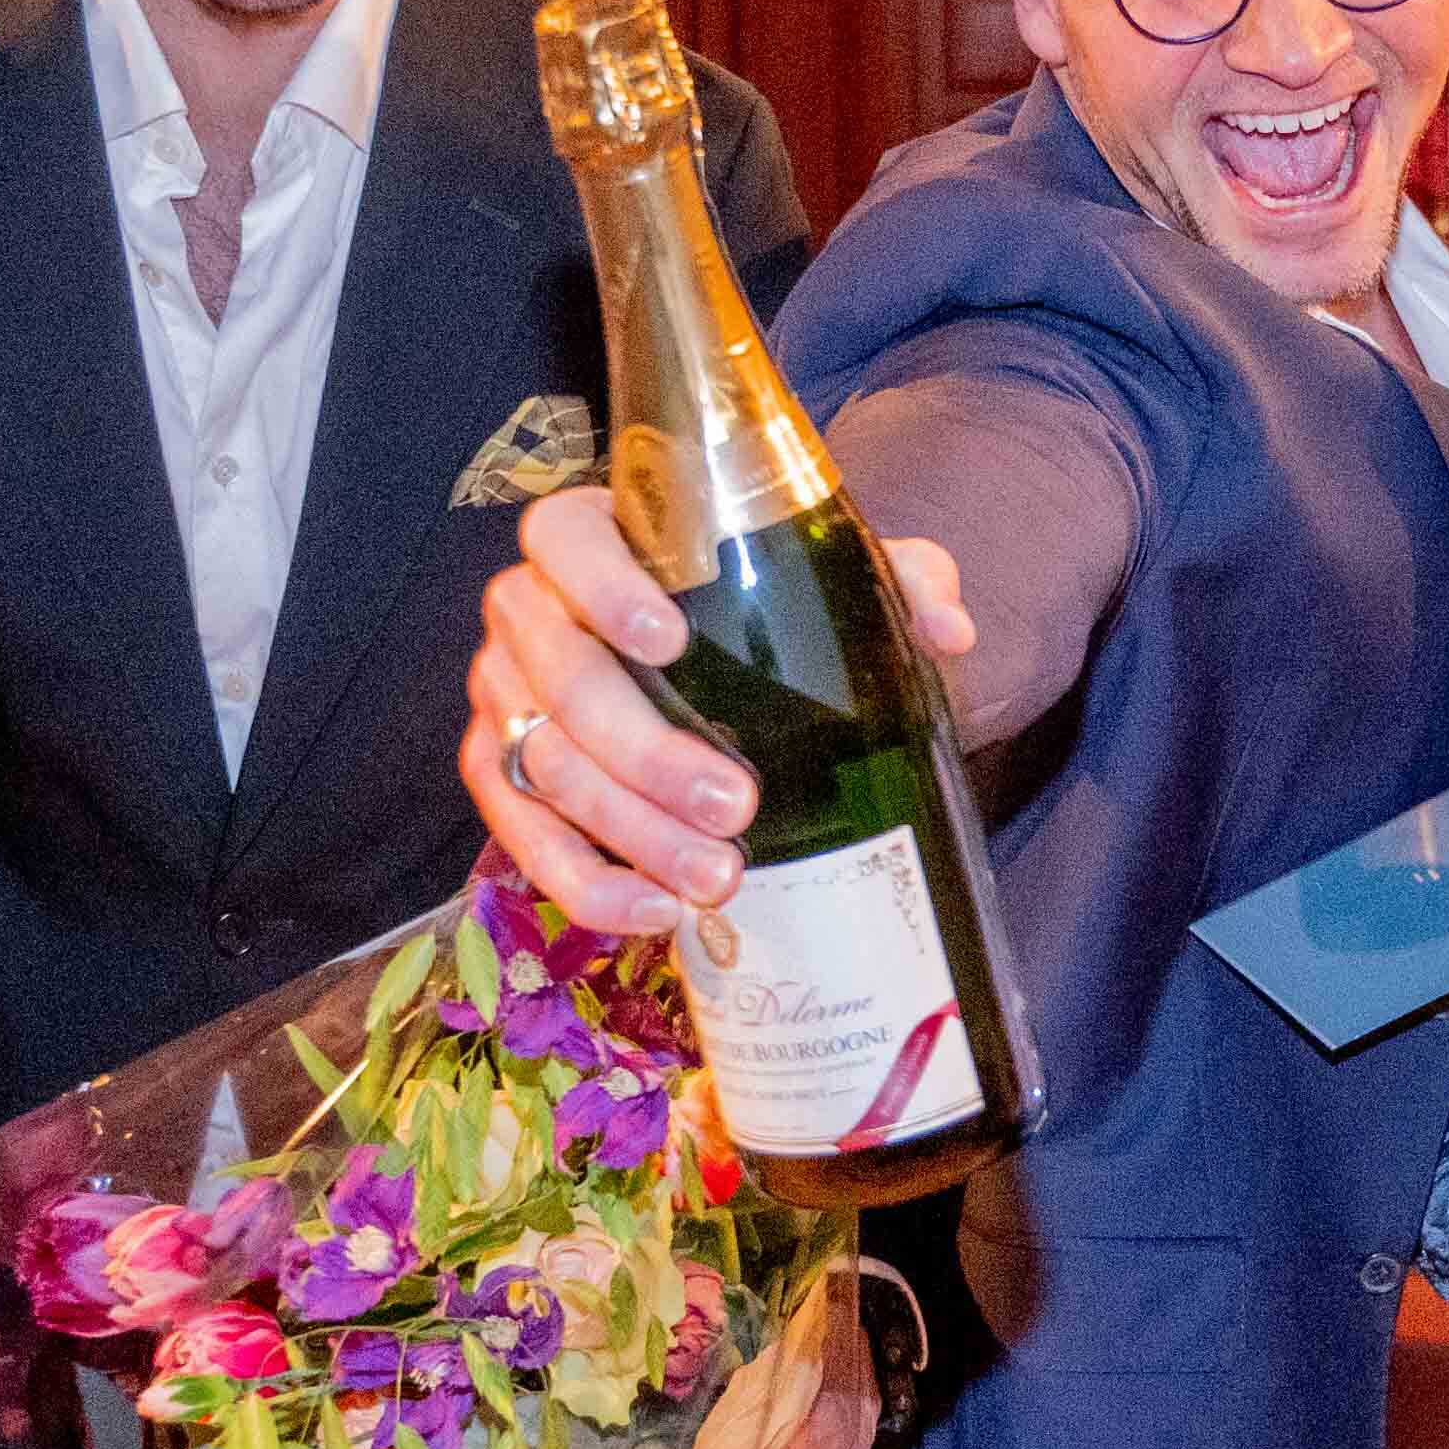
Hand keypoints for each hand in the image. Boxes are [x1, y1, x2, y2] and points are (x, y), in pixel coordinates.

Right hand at [460, 488, 969, 936]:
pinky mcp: (501, 774)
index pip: (563, 539)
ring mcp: (504, 695)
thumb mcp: (835, 580)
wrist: (717, 668)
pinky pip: (521, 832)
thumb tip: (948, 630)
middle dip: (644, 751)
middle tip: (735, 806)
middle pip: (558, 674)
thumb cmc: (768, 606)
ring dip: (628, 831)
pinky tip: (656, 910)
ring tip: (718, 878)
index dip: (602, 586)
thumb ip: (899, 579)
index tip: (668, 640)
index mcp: (590, 539)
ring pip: (541, 764)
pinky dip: (584, 881)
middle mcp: (528, 610)